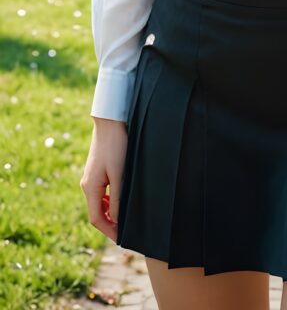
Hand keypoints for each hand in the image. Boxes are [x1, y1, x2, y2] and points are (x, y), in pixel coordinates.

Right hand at [80, 117, 127, 240]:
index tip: (122, 239)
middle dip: (109, 224)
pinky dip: (108, 202)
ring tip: (124, 219)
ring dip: (109, 213)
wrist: (110, 122)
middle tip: (125, 232)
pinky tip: (120, 200)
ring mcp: (90, 178)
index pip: (96, 219)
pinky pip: (100, 193)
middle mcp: (87, 185)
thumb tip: (116, 220)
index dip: (109, 231)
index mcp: (90, 187)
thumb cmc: (116, 146)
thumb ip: (117, 198)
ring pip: (98, 203)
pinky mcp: (96, 171)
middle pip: (96, 213)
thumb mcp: (119, 174)